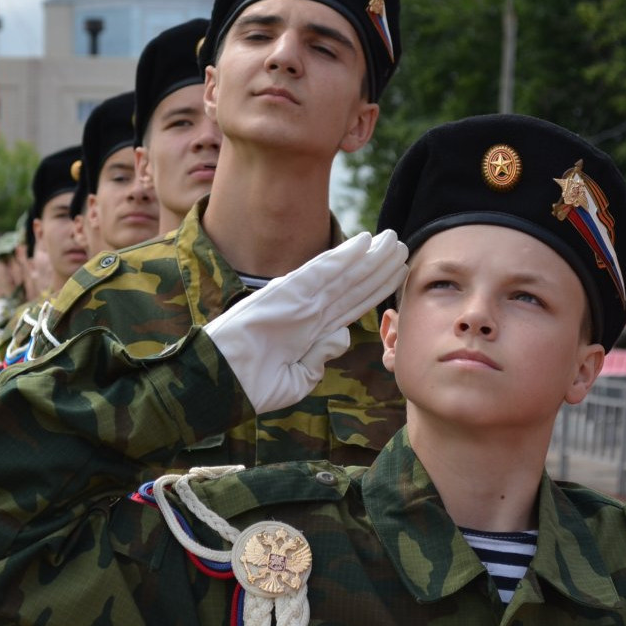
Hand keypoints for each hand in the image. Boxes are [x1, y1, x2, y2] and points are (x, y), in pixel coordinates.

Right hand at [204, 230, 407, 412]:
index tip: (397, 276)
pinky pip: (321, 270)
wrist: (223, 382)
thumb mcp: (298, 379)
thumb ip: (321, 356)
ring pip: (344, 274)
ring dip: (369, 257)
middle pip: (353, 285)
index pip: (352, 305)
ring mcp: (299, 299)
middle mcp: (309, 310)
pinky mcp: (287, 291)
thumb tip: (343, 336)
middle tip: (402, 246)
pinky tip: (364, 242)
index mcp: (312, 331)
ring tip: (393, 240)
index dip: (375, 290)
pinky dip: (343, 256)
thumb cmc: (253, 385)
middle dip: (378, 267)